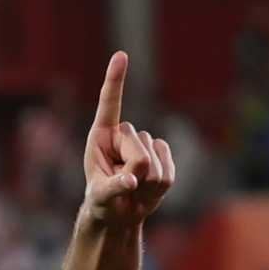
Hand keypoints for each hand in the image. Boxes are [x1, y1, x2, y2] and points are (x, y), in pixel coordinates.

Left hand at [82, 51, 174, 228]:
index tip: (121, 55)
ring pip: (153, 164)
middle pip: (139, 152)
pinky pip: (168, 172)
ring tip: (133, 190)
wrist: (120, 214)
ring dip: (145, 186)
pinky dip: (158, 189)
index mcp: (102, 136)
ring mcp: (145, 143)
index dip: (116, 80)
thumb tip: (131, 181)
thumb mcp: (100, 199)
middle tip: (124, 187)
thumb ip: (112, 189)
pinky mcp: (163, 155)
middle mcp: (123, 134)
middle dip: (133, 175)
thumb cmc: (102, 202)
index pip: (110, 104)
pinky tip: (147, 191)